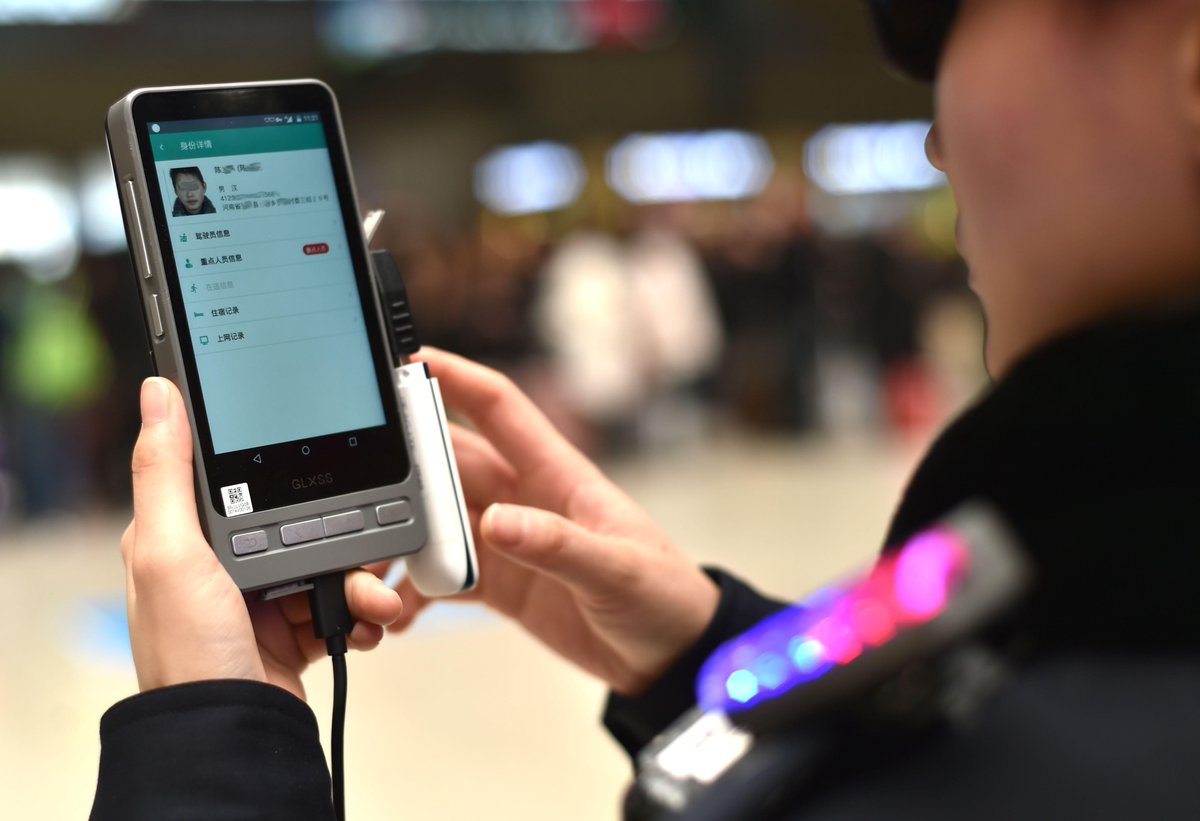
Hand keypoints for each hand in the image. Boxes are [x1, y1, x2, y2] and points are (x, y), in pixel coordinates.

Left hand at [121, 377, 403, 700]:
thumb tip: (159, 393)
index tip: (322, 457)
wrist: (234, 735)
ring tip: (374, 598)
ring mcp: (263, 598)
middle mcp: (223, 564)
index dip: (282, 467)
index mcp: (186, 536)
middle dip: (345, 533)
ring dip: (363, 577)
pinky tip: (367, 621)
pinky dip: (363, 610)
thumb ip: (166, 471)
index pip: (241, 477)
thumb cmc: (189, 655)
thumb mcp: (169, 552)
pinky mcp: (295, 630)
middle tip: (365, 547)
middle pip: (302, 518)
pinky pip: (342, 602)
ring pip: (331, 559)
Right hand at [390, 348, 719, 695]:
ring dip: (402, 540)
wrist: (671, 657)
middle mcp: (524, 498)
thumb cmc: (662, 596)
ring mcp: (508, 540)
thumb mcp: (616, 569)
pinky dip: (416, 591)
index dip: (453, 376)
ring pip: (436, 522)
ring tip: (373, 571)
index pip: (497, 407)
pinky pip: (443, 575)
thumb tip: (496, 523)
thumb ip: (557, 546)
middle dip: (402, 471)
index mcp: (557, 474)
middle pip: (448, 466)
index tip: (404, 358)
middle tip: (357, 485)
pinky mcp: (501, 583)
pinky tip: (397, 615)